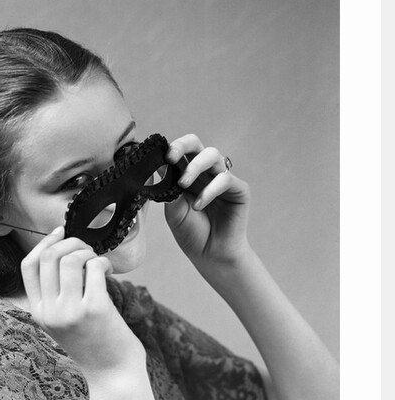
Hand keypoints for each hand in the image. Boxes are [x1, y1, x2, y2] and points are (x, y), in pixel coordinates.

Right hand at [20, 227, 145, 382]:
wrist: (113, 375)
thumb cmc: (94, 343)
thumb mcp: (63, 321)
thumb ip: (57, 295)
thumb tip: (66, 252)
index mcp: (38, 312)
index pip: (28, 266)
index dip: (44, 243)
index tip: (60, 232)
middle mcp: (49, 311)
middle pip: (48, 257)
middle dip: (70, 243)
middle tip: (87, 250)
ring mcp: (70, 311)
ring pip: (70, 259)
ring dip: (88, 252)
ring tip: (98, 263)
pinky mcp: (94, 309)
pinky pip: (94, 268)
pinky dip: (102, 262)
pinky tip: (109, 271)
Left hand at [164, 134, 250, 272]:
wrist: (210, 256)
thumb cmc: (192, 233)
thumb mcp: (174, 211)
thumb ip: (169, 189)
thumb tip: (160, 168)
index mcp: (186, 174)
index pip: (179, 152)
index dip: (170, 149)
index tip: (160, 156)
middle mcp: (205, 172)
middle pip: (196, 144)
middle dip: (182, 145)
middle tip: (171, 157)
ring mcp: (222, 178)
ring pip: (212, 155)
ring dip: (195, 167)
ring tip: (182, 184)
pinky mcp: (239, 189)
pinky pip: (225, 179)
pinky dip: (209, 190)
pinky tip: (199, 205)